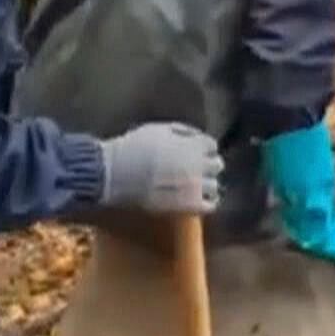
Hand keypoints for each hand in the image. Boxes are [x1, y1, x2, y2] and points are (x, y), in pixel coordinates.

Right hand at [99, 123, 222, 214]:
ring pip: (215, 185)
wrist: (117, 173)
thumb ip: (182, 131)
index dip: (203, 148)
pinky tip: (198, 199)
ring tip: (195, 185)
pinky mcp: (189, 206)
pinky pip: (210, 205)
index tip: (195, 152)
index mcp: (192, 145)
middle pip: (217, 165)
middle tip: (195, 168)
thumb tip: (196, 136)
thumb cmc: (134, 147)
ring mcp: (195, 187)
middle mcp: (198, 165)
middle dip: (208, 165)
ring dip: (207, 183)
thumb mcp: (159, 129)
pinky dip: (207, 202)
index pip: (212, 145)